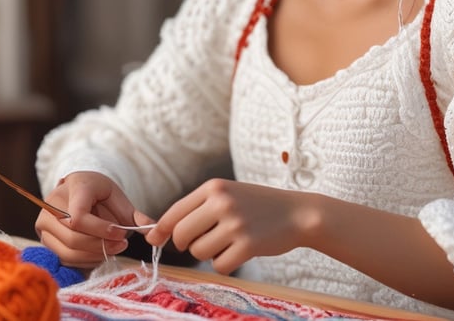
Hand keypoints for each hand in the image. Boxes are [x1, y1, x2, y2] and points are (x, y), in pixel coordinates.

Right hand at [35, 171, 145, 267]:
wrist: (77, 188)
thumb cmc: (98, 191)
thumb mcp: (116, 196)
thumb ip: (133, 214)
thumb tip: (151, 230)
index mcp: (73, 188)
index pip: (78, 216)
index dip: (100, 229)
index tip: (119, 232)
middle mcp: (51, 206)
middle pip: (73, 237)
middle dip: (101, 245)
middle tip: (122, 245)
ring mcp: (44, 224)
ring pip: (68, 251)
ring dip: (95, 255)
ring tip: (113, 249)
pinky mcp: (45, 240)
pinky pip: (65, 258)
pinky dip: (85, 260)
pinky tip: (100, 252)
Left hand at [145, 178, 316, 274]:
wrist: (298, 212)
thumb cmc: (258, 205)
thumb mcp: (229, 194)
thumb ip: (198, 209)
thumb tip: (159, 233)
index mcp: (214, 187)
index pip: (175, 212)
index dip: (162, 229)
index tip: (156, 239)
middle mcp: (222, 202)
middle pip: (182, 235)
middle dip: (187, 244)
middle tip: (203, 241)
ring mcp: (235, 224)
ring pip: (199, 252)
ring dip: (210, 253)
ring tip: (229, 242)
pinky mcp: (247, 245)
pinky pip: (219, 266)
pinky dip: (226, 264)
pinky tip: (240, 251)